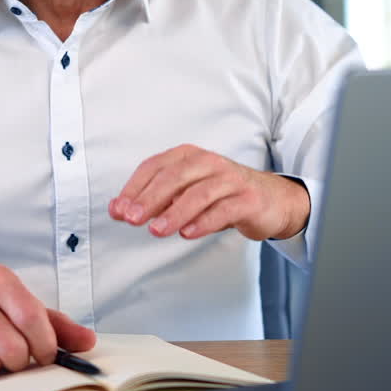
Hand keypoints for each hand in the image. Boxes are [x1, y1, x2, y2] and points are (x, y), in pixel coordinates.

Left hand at [109, 145, 309, 242]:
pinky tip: (188, 233)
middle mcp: (209, 163)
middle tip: (131, 219)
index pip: (155, 166)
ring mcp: (230, 180)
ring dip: (174, 212)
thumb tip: (118, 209)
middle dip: (149, 198)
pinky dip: (204, 222)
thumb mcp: (186, 193)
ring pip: (199, 193)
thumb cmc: (222, 195)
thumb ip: (155, 200)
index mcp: (189, 156)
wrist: (272, 200)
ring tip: (156, 230)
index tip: (119, 209)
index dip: (134, 188)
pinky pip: (224, 209)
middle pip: (174, 177)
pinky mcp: (248, 199)